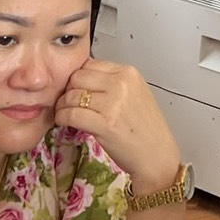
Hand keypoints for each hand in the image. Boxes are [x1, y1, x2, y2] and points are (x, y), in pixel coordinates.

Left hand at [54, 56, 183, 190]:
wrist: (157, 155)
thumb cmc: (145, 128)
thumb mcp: (134, 94)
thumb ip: (112, 82)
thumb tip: (80, 78)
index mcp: (129, 73)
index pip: (89, 64)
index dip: (78, 78)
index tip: (76, 90)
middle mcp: (121, 83)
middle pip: (77, 77)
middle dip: (68, 90)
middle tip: (67, 103)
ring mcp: (113, 103)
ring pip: (71, 95)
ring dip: (62, 105)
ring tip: (64, 114)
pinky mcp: (105, 124)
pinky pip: (71, 114)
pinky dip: (62, 118)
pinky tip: (63, 122)